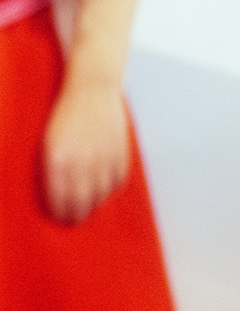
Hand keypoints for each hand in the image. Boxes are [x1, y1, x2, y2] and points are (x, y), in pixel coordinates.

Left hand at [42, 82, 132, 222]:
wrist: (92, 89)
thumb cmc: (65, 114)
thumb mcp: (48, 143)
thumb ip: (51, 170)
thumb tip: (56, 196)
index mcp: (59, 158)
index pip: (60, 199)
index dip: (60, 213)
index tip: (58, 219)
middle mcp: (83, 160)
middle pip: (82, 202)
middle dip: (77, 216)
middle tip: (73, 221)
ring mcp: (105, 156)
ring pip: (101, 195)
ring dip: (95, 205)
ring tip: (88, 209)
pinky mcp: (121, 152)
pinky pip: (117, 181)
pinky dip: (110, 190)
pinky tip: (103, 191)